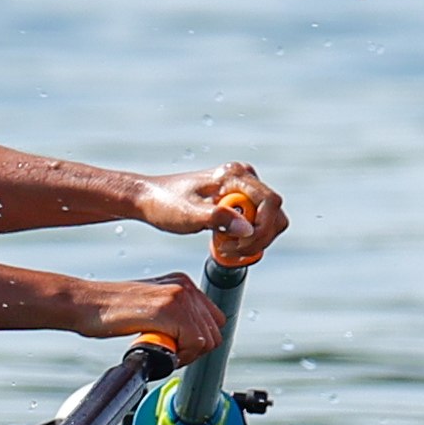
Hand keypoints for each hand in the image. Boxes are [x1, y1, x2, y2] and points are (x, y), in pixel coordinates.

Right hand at [89, 275, 226, 362]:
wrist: (85, 304)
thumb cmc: (110, 311)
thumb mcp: (150, 307)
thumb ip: (173, 317)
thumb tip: (191, 340)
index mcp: (182, 284)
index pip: (214, 320)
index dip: (199, 340)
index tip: (177, 348)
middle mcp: (184, 286)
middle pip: (215, 331)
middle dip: (195, 350)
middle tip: (169, 354)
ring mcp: (178, 296)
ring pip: (208, 339)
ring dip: (187, 354)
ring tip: (162, 351)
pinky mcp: (168, 310)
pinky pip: (194, 342)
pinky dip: (181, 355)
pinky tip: (159, 350)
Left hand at [136, 164, 286, 267]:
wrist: (149, 198)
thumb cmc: (164, 203)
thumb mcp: (188, 215)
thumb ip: (219, 219)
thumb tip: (248, 229)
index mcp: (234, 175)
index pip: (270, 202)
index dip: (262, 229)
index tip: (239, 244)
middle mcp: (243, 177)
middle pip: (275, 214)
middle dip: (258, 238)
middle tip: (231, 250)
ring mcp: (243, 188)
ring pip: (270, 221)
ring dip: (254, 240)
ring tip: (226, 247)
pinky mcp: (239, 200)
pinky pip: (258, 223)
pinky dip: (247, 238)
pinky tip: (225, 242)